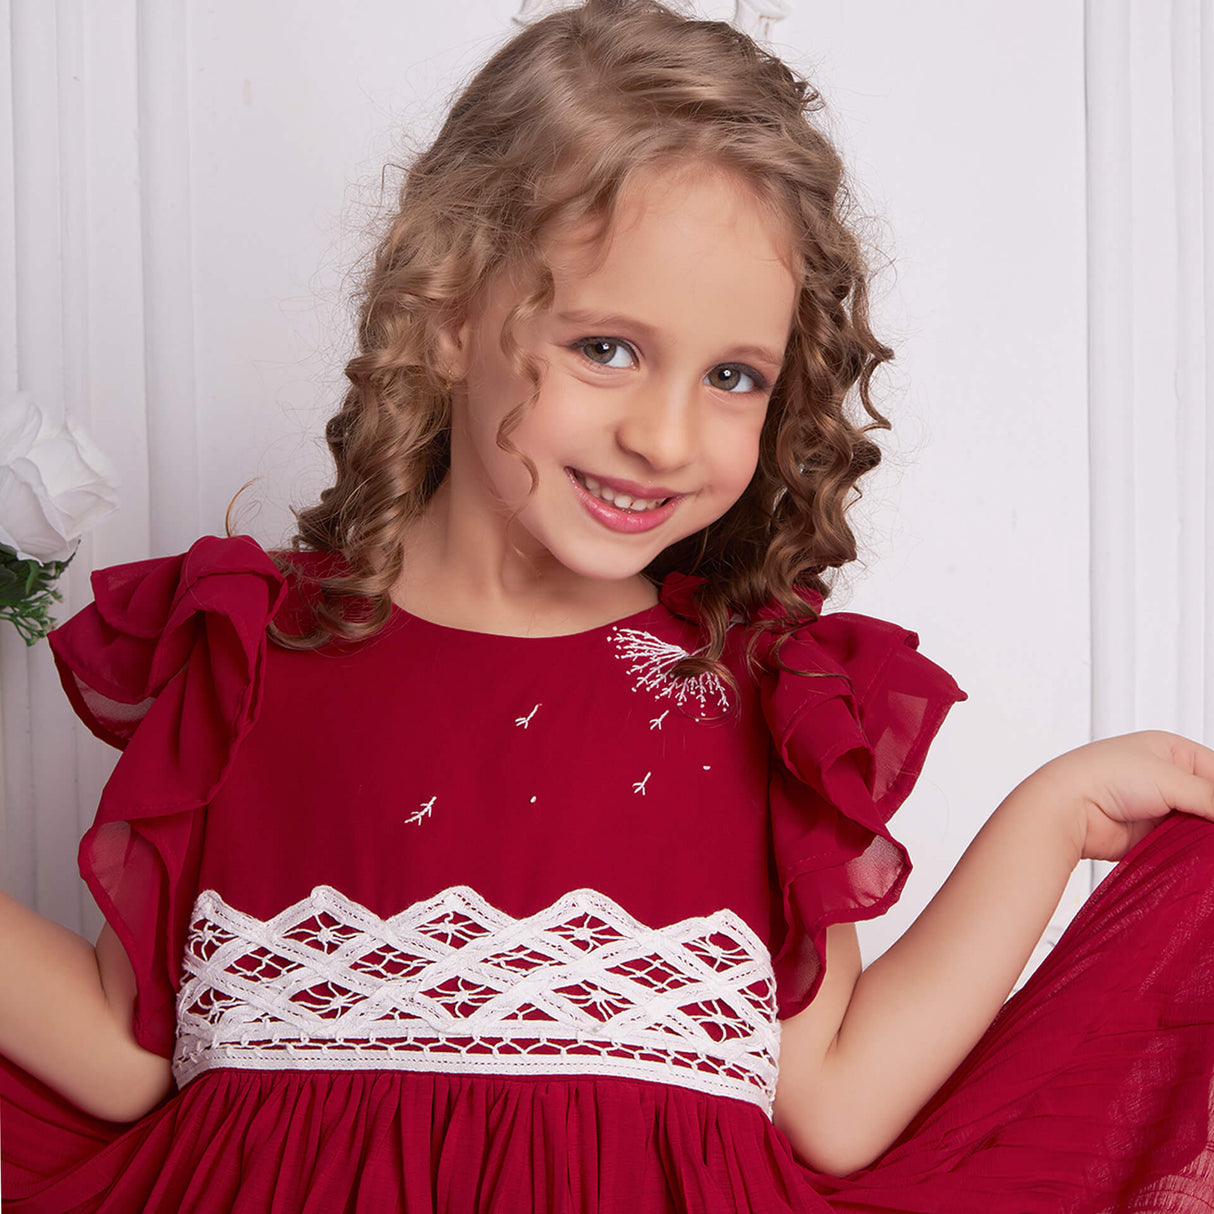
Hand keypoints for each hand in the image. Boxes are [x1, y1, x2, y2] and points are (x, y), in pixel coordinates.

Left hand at [1030, 731, 1213, 861]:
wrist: (1068, 808)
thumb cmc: (1103, 777)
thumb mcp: (1169, 779)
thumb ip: (1210, 797)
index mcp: (1170, 750)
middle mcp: (1166, 778)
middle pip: (1210, 800)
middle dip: (1213, 815)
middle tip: (1207, 825)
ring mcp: (1159, 807)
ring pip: (1200, 825)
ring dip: (1205, 834)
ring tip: (1200, 838)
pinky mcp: (1152, 834)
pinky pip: (1184, 844)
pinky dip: (1194, 849)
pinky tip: (1199, 853)